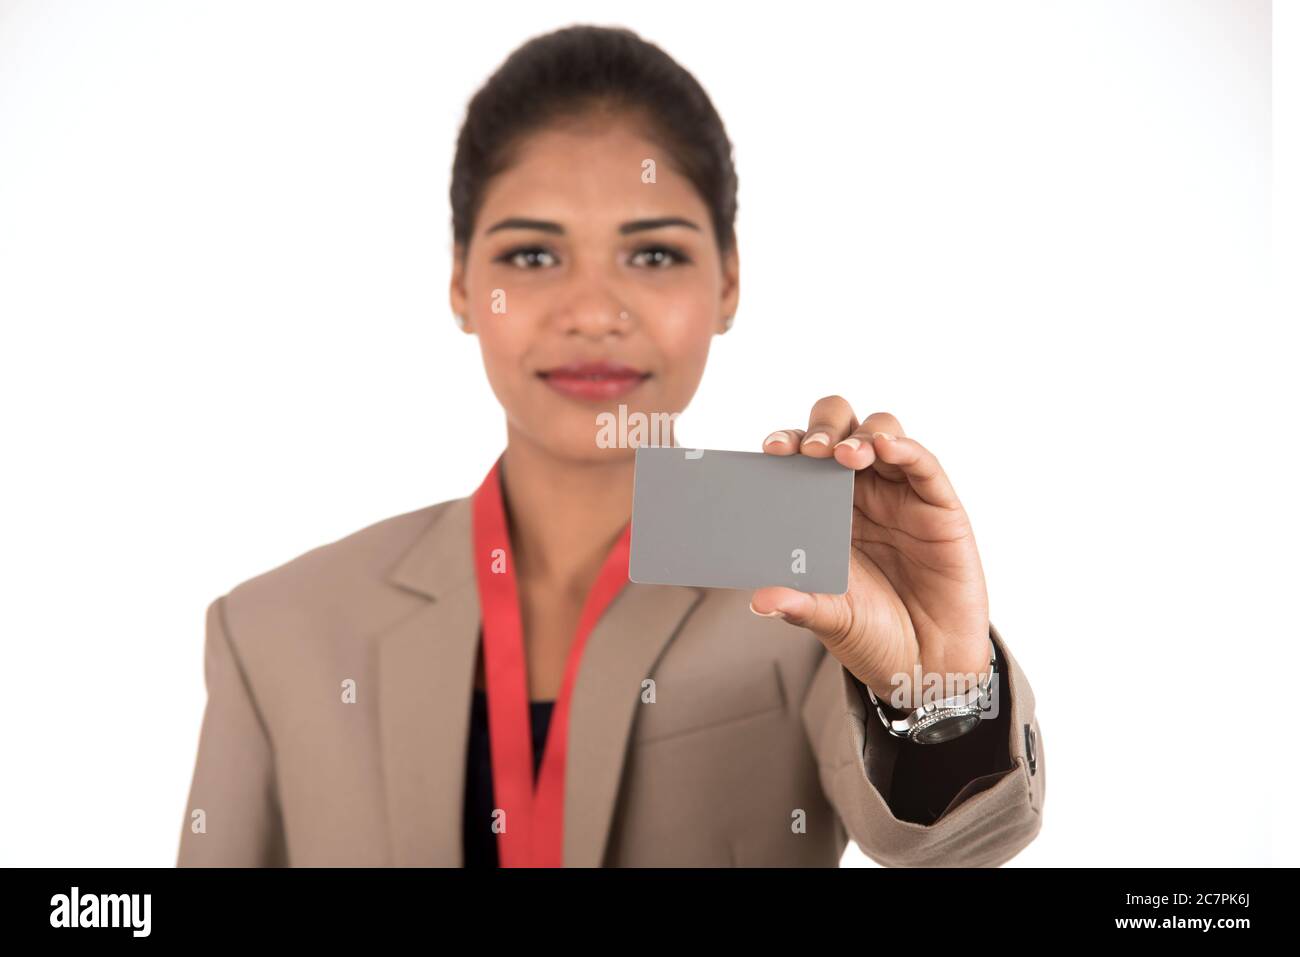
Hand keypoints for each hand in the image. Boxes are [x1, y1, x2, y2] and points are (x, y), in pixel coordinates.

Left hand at [749, 396, 991, 708]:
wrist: (927, 665)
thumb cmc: (873, 633)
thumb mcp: (830, 619)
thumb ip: (799, 605)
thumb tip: (759, 600)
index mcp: (823, 510)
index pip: (802, 459)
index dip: (789, 444)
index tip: (772, 451)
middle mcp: (860, 493)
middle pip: (841, 430)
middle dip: (823, 428)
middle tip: (811, 451)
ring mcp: (900, 494)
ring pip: (881, 434)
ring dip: (860, 435)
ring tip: (843, 456)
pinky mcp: (938, 505)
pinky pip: (922, 463)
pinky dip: (903, 447)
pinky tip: (885, 447)